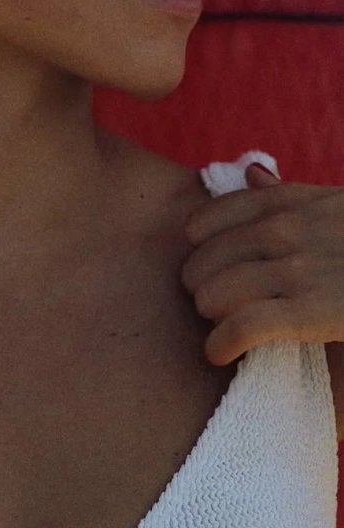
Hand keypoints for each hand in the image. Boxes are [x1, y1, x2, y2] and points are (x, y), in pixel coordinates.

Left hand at [180, 163, 343, 365]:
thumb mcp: (338, 205)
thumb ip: (292, 194)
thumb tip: (253, 172)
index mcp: (295, 202)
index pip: (213, 217)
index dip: (198, 246)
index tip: (201, 263)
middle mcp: (289, 229)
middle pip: (204, 259)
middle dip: (200, 286)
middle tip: (211, 305)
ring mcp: (300, 269)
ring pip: (214, 292)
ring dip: (209, 317)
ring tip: (221, 328)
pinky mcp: (312, 310)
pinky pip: (241, 325)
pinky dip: (220, 343)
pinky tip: (218, 354)